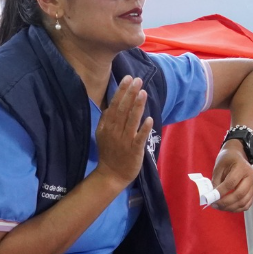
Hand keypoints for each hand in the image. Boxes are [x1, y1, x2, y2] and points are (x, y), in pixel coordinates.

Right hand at [95, 76, 152, 190]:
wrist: (111, 174)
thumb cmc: (109, 152)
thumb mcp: (102, 134)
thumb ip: (107, 119)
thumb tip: (112, 102)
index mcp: (107, 126)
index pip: (114, 105)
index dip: (121, 91)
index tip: (128, 78)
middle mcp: (115, 131)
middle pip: (123, 109)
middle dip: (130, 94)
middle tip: (138, 80)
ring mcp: (124, 141)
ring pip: (131, 121)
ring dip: (137, 106)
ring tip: (143, 93)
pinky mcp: (134, 150)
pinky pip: (139, 138)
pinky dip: (144, 128)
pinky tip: (150, 119)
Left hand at [210, 140, 252, 211]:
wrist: (237, 156)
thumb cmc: (227, 160)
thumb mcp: (218, 167)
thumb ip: (216, 182)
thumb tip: (212, 197)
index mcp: (242, 167)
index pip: (231, 183)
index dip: (221, 192)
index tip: (211, 198)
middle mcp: (252, 176)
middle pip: (240, 194)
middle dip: (225, 202)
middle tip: (214, 205)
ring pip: (244, 202)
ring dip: (230, 207)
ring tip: (219, 207)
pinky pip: (247, 204)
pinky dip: (237, 209)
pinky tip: (227, 207)